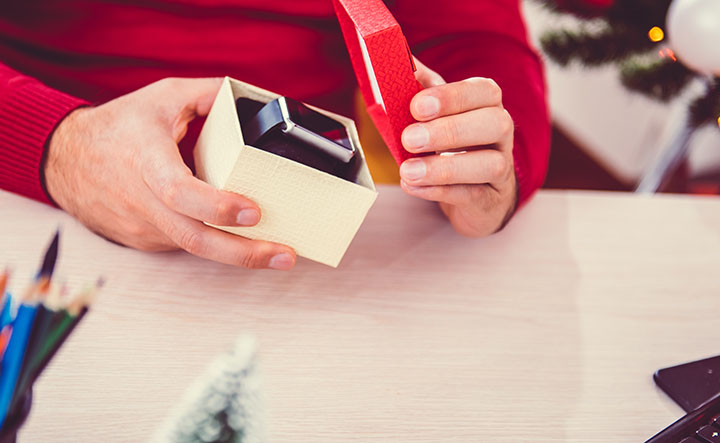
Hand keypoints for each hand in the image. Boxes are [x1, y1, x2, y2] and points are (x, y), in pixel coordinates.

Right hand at [44, 77, 296, 269]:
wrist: (65, 160)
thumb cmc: (119, 127)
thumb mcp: (163, 97)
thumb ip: (209, 95)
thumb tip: (256, 101)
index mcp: (146, 159)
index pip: (180, 191)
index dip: (217, 206)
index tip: (255, 212)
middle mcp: (142, 200)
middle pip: (194, 238)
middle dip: (245, 253)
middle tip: (285, 255)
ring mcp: (142, 226)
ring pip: (194, 248)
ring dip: (239, 255)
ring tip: (278, 253)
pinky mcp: (145, 241)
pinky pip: (185, 245)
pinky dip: (216, 245)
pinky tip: (241, 241)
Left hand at [399, 59, 516, 236]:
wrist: (474, 191)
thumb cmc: (452, 143)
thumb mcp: (437, 112)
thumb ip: (420, 87)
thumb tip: (398, 59)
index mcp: (487, 103)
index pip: (483, 92)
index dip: (451, 97)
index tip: (416, 106)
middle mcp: (501, 132)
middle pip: (494, 124)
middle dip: (449, 131)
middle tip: (409, 139)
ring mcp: (501, 166)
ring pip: (489, 164)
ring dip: (444, 168)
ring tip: (408, 171)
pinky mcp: (490, 198)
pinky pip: (472, 195)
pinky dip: (440, 191)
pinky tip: (413, 186)